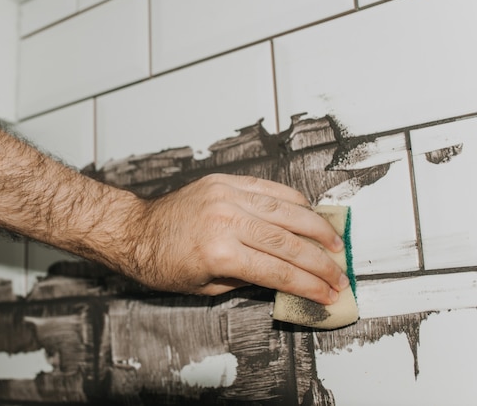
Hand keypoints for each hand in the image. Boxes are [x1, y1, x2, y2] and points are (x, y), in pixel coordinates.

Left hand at [131, 173, 348, 303]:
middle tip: (340, 274)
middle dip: (320, 262)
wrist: (136, 230)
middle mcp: (227, 220)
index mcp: (220, 252)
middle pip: (289, 242)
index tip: (329, 294)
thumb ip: (249, 281)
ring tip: (335, 243)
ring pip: (285, 210)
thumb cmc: (164, 264)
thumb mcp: (207, 286)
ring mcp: (226, 196)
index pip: (279, 271)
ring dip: (315, 228)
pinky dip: (292, 200)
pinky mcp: (224, 181)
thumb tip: (286, 280)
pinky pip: (267, 188)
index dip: (309, 285)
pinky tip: (309, 212)